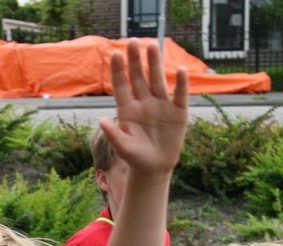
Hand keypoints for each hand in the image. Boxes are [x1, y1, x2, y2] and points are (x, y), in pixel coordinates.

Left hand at [101, 39, 188, 178]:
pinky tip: (179, 70)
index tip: (114, 53)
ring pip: (157, 80)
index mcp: (128, 109)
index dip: (118, 70)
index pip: (121, 85)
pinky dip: (181, 84)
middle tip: (133, 41)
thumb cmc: (136, 158)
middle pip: (139, 77)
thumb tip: (102, 121)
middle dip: (136, 60)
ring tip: (153, 45)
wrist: (155, 167)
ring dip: (155, 63)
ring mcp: (161, 105)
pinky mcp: (178, 112)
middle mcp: (144, 103)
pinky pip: (180, 95)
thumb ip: (113, 135)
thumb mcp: (123, 148)